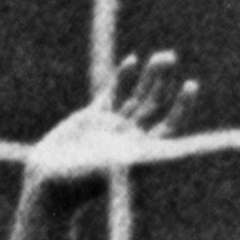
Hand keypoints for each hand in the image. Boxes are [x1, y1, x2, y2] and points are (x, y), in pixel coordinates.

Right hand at [24, 47, 197, 191]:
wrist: (50, 182)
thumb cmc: (87, 181)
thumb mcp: (124, 164)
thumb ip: (153, 156)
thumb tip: (189, 152)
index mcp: (142, 150)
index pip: (170, 124)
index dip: (183, 105)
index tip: (190, 85)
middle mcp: (130, 136)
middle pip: (154, 103)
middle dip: (162, 80)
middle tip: (169, 57)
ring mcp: (112, 125)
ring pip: (136, 95)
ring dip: (149, 76)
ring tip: (162, 56)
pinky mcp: (92, 117)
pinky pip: (111, 92)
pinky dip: (122, 77)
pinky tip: (132, 61)